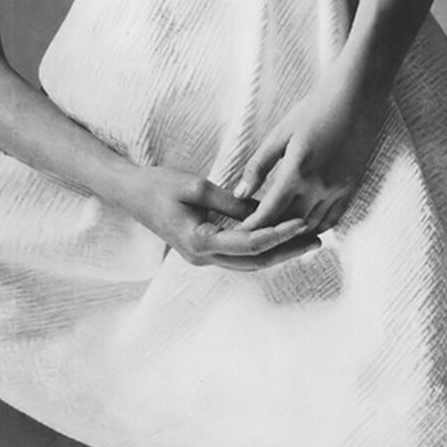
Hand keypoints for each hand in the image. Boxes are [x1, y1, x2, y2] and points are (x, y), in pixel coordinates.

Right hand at [119, 164, 320, 270]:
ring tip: (306, 239)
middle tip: (318, 238)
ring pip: (247, 261)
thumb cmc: (158, 184)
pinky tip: (278, 235)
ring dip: (277, 251)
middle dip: (287, 251)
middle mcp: (202, 257)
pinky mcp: (203, 249)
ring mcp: (201, 257)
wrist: (129, 192)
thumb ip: (231, 202)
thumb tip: (264, 210)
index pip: (249, 244)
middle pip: (254, 261)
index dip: (278, 234)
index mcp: (199, 242)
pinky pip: (238, 254)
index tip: (302, 222)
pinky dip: (260, 246)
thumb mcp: (197, 185)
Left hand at [236, 71, 386, 233]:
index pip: (270, 212)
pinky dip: (317, 227)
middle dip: (271, 232)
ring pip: (313, 226)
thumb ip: (258, 165)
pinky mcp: (352, 188)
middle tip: (254, 234)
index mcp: (297, 172)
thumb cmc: (314, 111)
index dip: (253, 226)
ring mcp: (338, 190)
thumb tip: (239, 192)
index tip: (239, 233)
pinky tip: (304, 225)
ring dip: (294, 232)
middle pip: (290, 223)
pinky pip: (334, 219)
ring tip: (276, 234)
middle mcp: (319, 187)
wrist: (356, 100)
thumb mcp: (280, 134)